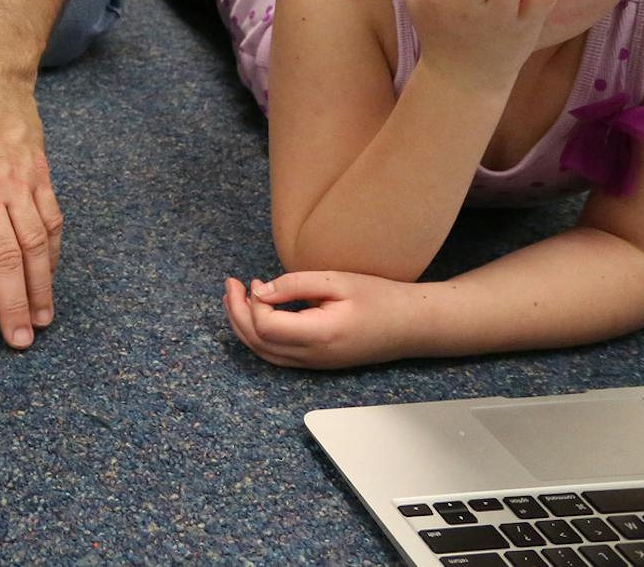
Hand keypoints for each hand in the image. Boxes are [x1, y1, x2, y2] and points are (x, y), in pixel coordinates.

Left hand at [0, 66, 60, 347]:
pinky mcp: (40, 174)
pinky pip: (51, 222)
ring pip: (34, 245)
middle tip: (17, 340)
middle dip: (10, 304)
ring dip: (40, 288)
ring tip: (40, 321)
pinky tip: (50, 278)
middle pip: (0, 256)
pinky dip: (53, 255)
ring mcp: (15, 182)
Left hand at [222, 272, 421, 368]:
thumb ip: (295, 284)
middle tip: (230, 285)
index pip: (267, 326)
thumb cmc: (380, 299)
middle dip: (237, 314)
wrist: (413, 325)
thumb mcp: (337, 281)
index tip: (255, 280)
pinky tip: (255, 315)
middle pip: (259, 343)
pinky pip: (278, 356)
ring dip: (243, 327)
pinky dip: (258, 337)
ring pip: (264, 353)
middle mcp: (314, 356)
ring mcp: (315, 364)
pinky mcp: (317, 362)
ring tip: (234, 299)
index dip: (253, 303)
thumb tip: (259, 291)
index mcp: (320, 335)